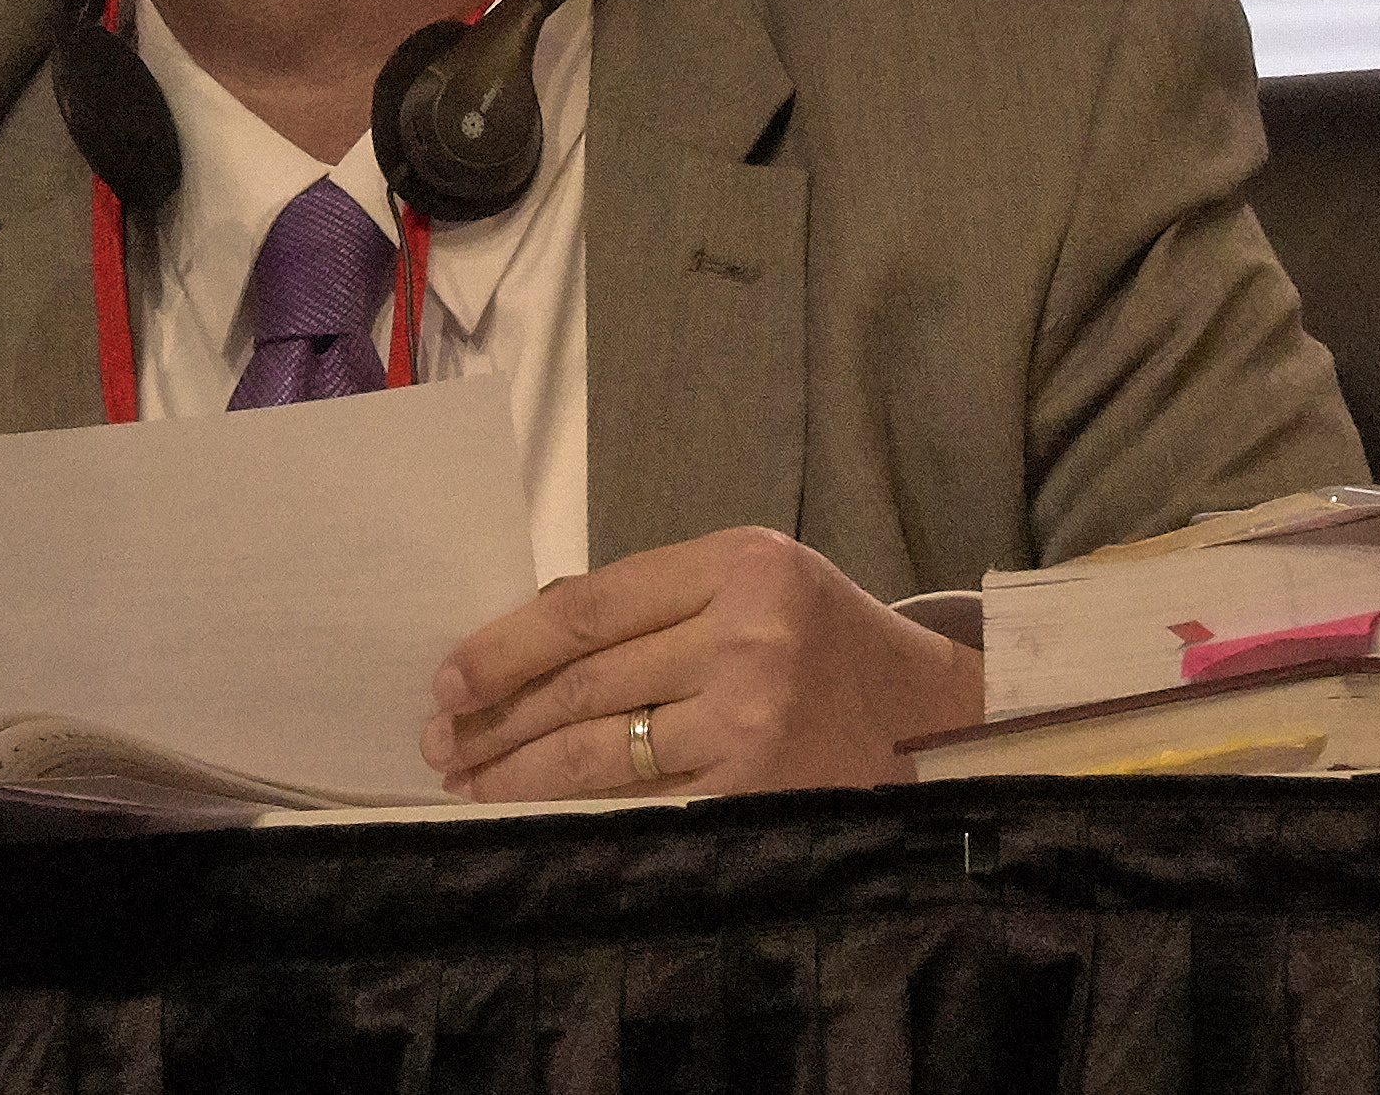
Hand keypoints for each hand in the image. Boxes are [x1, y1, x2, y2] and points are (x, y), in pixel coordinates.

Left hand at [424, 531, 984, 799]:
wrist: (941, 719)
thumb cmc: (827, 644)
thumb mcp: (756, 587)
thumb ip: (660, 604)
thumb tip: (527, 644)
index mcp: (738, 562)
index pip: (588, 605)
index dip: (504, 646)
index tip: (447, 678)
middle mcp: (746, 632)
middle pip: (585, 677)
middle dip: (497, 715)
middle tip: (438, 743)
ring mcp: (754, 715)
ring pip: (602, 746)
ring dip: (521, 771)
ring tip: (470, 784)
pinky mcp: (760, 787)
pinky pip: (646, 800)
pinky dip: (583, 813)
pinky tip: (540, 819)